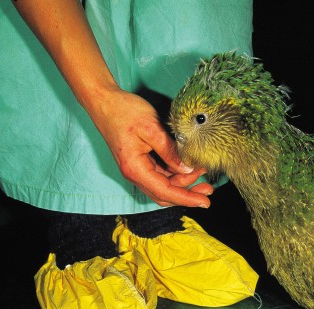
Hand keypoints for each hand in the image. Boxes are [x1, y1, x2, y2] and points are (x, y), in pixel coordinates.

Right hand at [88, 87, 212, 206]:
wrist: (104, 101)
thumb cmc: (123, 111)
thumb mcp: (151, 128)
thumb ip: (169, 150)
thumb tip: (187, 168)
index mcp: (135, 169)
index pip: (164, 191)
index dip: (186, 198)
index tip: (204, 202)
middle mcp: (135, 173)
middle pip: (165, 193)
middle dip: (188, 194)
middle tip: (209, 190)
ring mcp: (137, 168)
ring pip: (164, 185)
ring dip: (184, 184)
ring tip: (203, 176)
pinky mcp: (141, 161)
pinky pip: (161, 174)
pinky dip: (176, 174)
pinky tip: (189, 167)